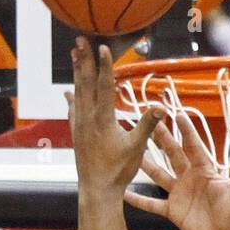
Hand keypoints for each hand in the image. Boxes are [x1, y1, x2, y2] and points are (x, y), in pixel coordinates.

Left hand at [66, 38, 161, 196]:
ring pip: (78, 92)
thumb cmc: (118, 170)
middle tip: (79, 40)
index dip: (105, 65)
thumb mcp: (136, 147)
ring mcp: (79, 124)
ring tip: (74, 54)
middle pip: (86, 82)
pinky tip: (68, 91)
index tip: (102, 46)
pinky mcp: (76, 133)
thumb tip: (161, 106)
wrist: (97, 189)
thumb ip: (147, 125)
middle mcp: (87, 118)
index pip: (105, 86)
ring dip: (77, 72)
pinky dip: (72, 97)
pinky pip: (73, 109)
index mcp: (103, 119)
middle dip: (84, 60)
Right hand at [125, 114, 229, 229]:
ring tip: (130, 151)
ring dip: (145, 164)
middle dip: (161, 138)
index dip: (185, 130)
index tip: (176, 113)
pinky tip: (124, 193)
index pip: (193, 146)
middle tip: (147, 121)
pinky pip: (153, 204)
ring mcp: (180, 194)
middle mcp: (190, 178)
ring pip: (159, 175)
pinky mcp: (173, 211)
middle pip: (172, 154)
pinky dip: (139, 200)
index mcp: (205, 171)